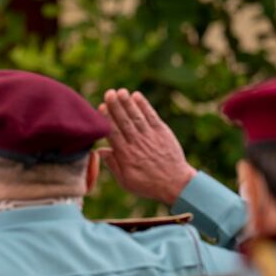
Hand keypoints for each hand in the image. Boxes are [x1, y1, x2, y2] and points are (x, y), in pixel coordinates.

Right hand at [97, 88, 196, 205]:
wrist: (175, 184)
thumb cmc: (148, 184)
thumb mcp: (125, 181)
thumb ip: (112, 165)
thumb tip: (99, 151)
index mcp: (126, 156)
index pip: (114, 134)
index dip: (107, 119)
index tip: (101, 107)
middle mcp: (138, 144)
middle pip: (124, 122)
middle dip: (116, 106)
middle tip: (109, 93)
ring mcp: (151, 137)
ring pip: (137, 117)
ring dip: (128, 103)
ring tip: (121, 91)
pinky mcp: (162, 133)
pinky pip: (151, 117)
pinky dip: (144, 106)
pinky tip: (137, 96)